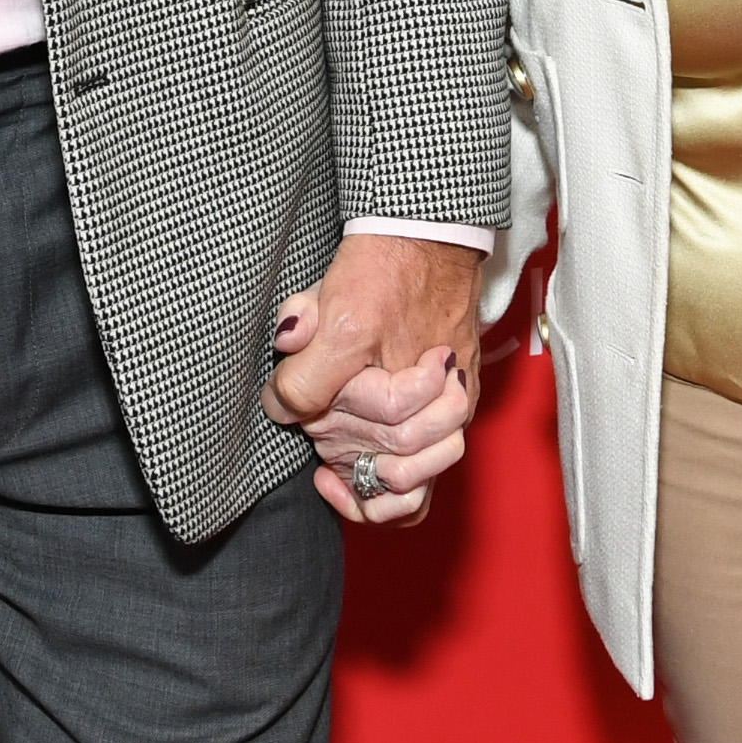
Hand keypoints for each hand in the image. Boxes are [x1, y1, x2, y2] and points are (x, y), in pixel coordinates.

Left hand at [263, 233, 482, 526]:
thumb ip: (296, 331)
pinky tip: (367, 481)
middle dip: (331, 437)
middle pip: (358, 441)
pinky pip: (429, 482)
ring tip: (344, 457)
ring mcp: (444, 400)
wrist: (432, 244)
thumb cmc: (379, 267)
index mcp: (361, 339)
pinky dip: (396, 498)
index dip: (284, 403)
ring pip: (403, 471)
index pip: (305, 402)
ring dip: (366, 469)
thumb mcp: (323, 290)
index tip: (281, 398)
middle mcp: (409, 376)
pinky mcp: (460, 413)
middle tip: (319, 421)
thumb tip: (281, 397)